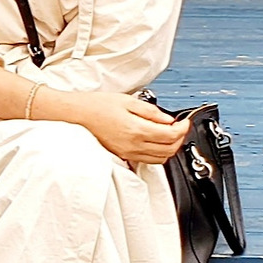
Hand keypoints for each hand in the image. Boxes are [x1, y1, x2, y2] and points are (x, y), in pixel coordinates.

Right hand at [63, 90, 188, 165]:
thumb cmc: (97, 106)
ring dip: (170, 148)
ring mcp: (128, 153)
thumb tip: (168, 119)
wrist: (78, 115)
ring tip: (170, 134)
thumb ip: (151, 112)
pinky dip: (158, 153)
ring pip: (160, 159)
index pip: (170, 135)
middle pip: (168, 150)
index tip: (184, 122)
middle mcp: (133, 145)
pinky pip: (147, 161)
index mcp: (136, 129)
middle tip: (180, 128)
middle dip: (179, 139)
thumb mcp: (128, 101)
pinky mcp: (123, 156)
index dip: (182, 129)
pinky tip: (156, 142)